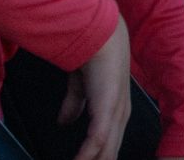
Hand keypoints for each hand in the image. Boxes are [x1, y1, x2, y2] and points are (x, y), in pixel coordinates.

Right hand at [61, 16, 132, 159]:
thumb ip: (75, 104)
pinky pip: (98, 138)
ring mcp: (116, 113)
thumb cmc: (92, 56)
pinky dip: (87, 154)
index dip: (97, 158)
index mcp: (116, 111)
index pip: (109, 144)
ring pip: (106, 150)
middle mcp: (120, 115)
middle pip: (109, 152)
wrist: (99, 35)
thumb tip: (64, 123)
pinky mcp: (108, 108)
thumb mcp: (81, 86)